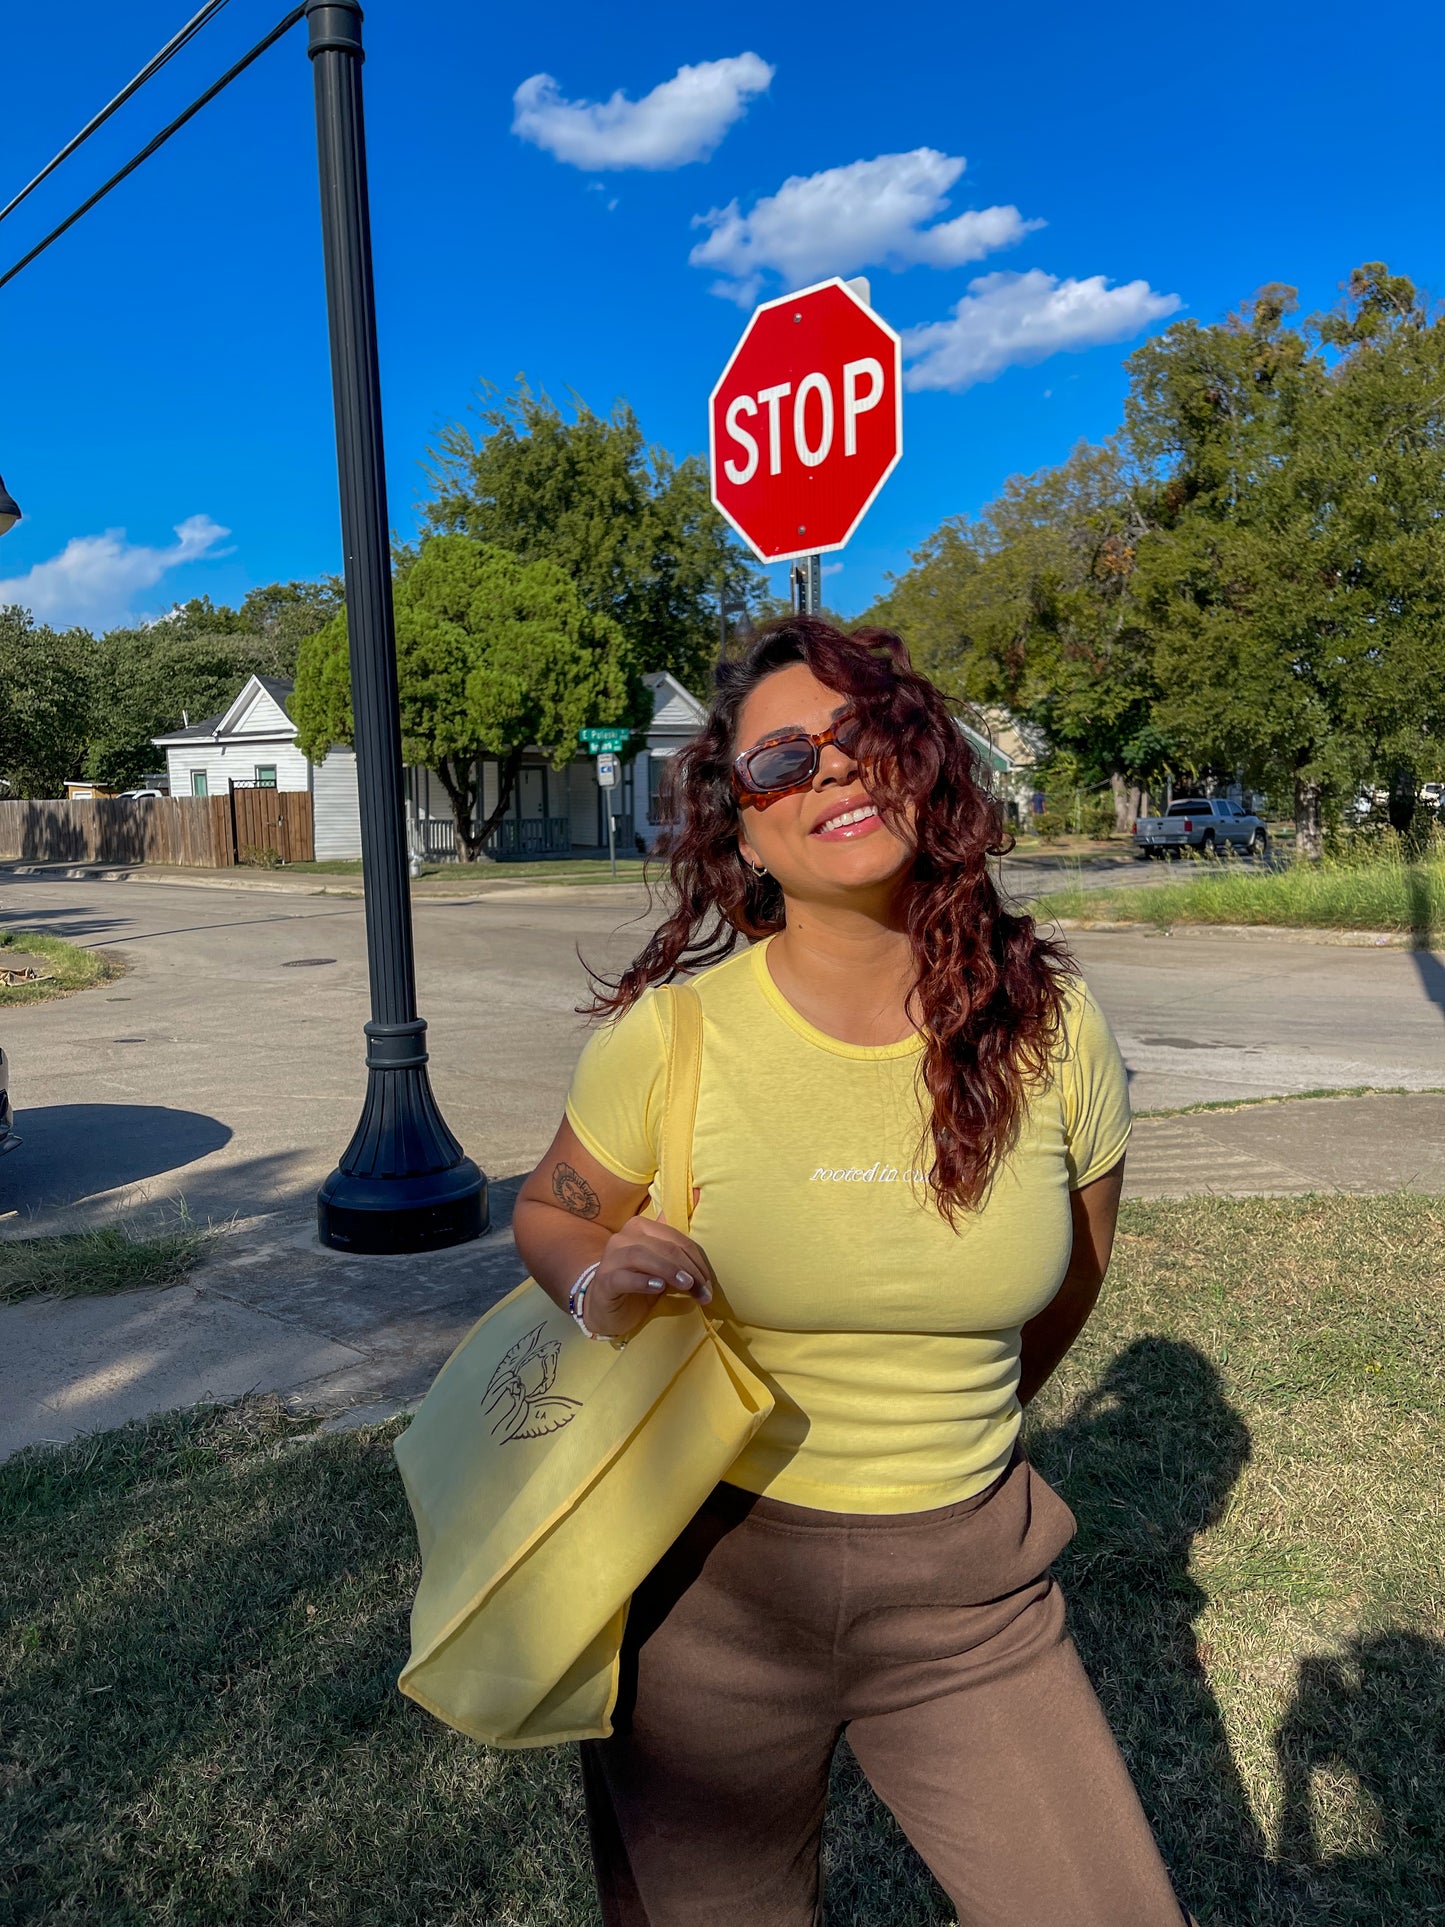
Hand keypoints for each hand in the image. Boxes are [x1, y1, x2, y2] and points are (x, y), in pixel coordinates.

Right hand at [583, 1214, 715, 1339]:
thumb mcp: (662, 1268)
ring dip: (669, 1271)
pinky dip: (643, 1281)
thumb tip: (703, 1229)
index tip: (708, 1282)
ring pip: (642, 1255)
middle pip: (664, 1246)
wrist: (604, 1307)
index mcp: (640, 1228)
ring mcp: (611, 1257)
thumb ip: (679, 1253)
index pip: (676, 1238)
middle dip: (689, 1268)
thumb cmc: (637, 1283)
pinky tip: (658, 1288)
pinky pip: (624, 1277)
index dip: (696, 1259)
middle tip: (703, 1291)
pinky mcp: (604, 1280)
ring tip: (686, 1285)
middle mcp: (623, 1237)